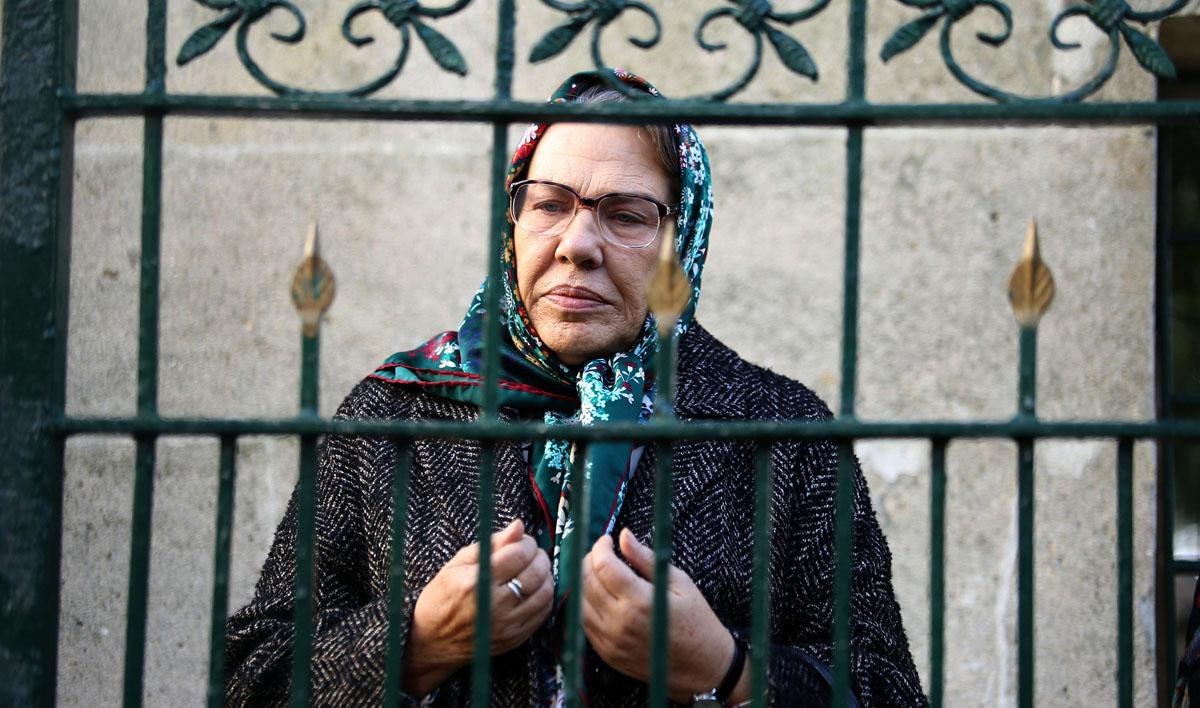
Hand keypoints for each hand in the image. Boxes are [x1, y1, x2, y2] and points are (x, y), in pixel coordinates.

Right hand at [403, 519, 552, 695]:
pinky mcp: (514, 639)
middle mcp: (493, 604)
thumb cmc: (441, 598)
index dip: (527, 542)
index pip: (518, 553)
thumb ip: (491, 544)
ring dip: (546, 575)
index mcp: (475, 582)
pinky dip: (545, 596)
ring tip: (534, 569)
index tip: (522, 541)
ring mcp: (506, 625)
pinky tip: (534, 589)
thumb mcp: (456, 564)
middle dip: (539, 556)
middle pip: (536, 572)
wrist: (431, 643)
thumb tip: (519, 525)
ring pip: (545, 593)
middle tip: (531, 553)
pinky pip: (543, 614)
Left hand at [580, 528, 748, 703]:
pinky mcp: (607, 654)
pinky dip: (585, 604)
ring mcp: (611, 641)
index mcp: (640, 601)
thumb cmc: (697, 621)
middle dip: (589, 560)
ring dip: (583, 582)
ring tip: (598, 572)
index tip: (608, 540)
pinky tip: (599, 596)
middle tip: (602, 553)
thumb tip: (624, 535)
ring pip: (579, 603)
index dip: (601, 547)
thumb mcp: (679, 583)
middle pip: (586, 582)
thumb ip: (646, 558)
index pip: (603, 565)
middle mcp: (620, 622)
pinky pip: (584, 624)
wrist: (703, 668)